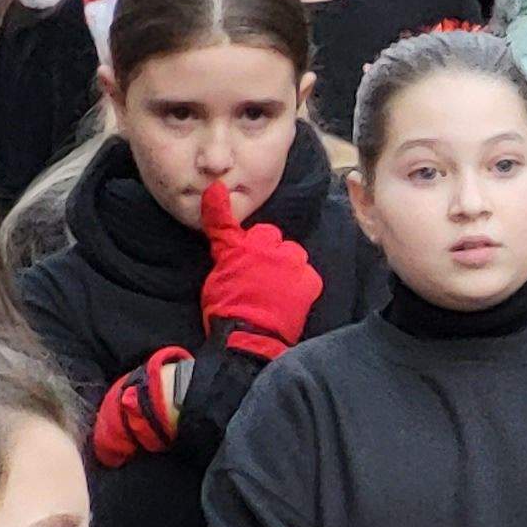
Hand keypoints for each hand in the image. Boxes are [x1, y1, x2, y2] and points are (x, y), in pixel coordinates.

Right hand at [197, 178, 324, 359]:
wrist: (246, 339)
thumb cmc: (225, 305)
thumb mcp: (218, 265)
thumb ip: (221, 229)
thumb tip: (216, 187)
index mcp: (248, 243)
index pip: (259, 230)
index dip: (252, 246)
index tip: (246, 261)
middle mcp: (274, 249)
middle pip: (277, 241)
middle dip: (270, 254)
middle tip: (258, 277)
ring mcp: (295, 266)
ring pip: (294, 256)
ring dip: (286, 267)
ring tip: (274, 289)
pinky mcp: (310, 283)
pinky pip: (308, 276)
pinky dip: (300, 285)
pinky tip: (289, 299)